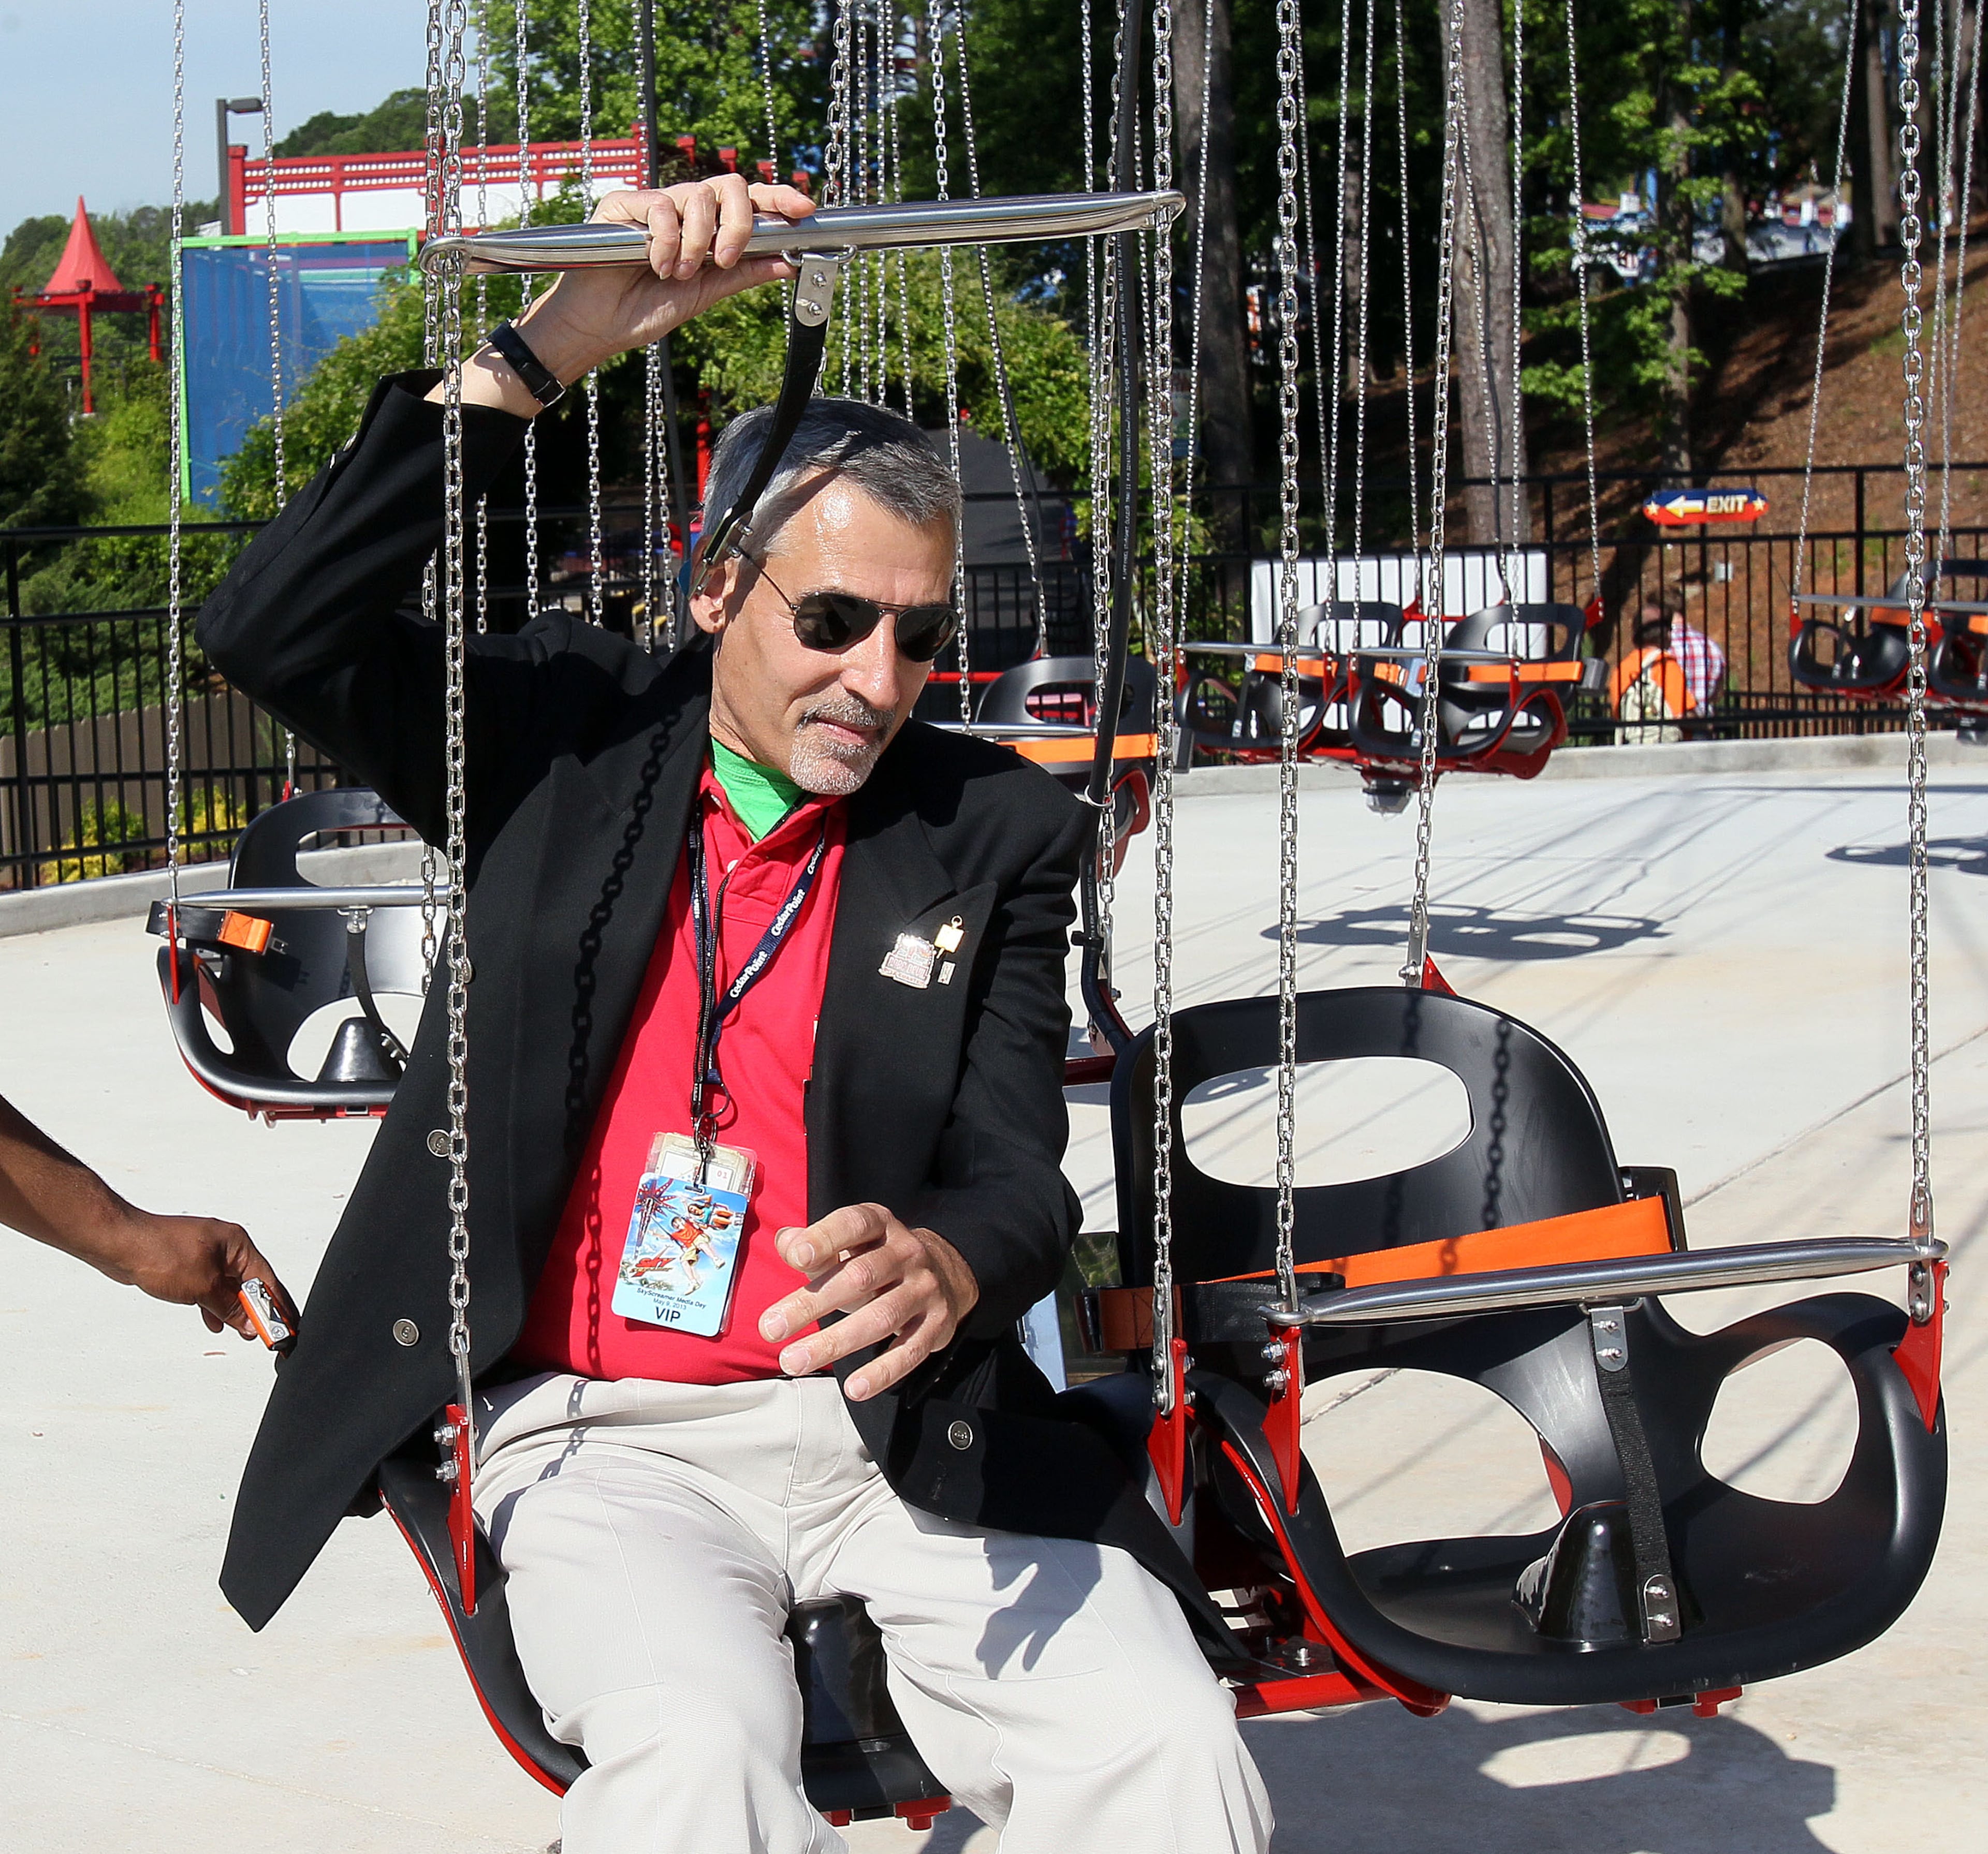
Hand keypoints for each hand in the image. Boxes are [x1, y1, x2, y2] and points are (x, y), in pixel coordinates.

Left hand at [98, 1208, 298, 1340]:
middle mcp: (225, 1246)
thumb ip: (230, 1308)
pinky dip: (214, 1304)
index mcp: (237, 1243)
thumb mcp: (202, 1287)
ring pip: (229, 1287)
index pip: (266, 1278)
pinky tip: (213, 1321)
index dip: (277, 1305)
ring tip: (244, 1333)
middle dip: (258, 1309)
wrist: (120, 1243)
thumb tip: (250, 1325)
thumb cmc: (160, 1252)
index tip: (286, 1327)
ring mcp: (205, 1254)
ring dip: (236, 1309)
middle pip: (250, 1283)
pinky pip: (210, 1287)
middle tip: (267, 1334)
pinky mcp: (189, 1264)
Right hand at [515, 177, 816, 384]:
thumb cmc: (647, 308)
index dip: (778, 198)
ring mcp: (654, 203)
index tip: (804, 209)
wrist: (600, 325)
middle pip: (729, 186)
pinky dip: (667, 241)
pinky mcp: (624, 203)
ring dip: (698, 242)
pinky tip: (657, 266)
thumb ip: (744, 273)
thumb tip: (789, 261)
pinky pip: (661, 205)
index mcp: (707, 228)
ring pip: (698, 196)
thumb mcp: (706, 293)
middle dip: (738, 223)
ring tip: (679, 274)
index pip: (747, 201)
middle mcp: (684, 209)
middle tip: (725, 259)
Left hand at [759, 1204, 979, 1400]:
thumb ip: (815, 1244)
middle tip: (770, 1330)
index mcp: (881, 1225)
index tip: (796, 1258)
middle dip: (812, 1303)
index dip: (826, 1238)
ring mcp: (925, 1289)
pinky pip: (909, 1351)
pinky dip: (882, 1372)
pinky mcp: (937, 1324)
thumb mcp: (848, 1244)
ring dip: (836, 1342)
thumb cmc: (876, 1261)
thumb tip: (786, 1242)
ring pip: (882, 1317)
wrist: (943, 1274)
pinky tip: (853, 1389)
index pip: (854, 1224)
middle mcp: (907, 1252)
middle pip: (861, 1276)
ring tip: (794, 1362)